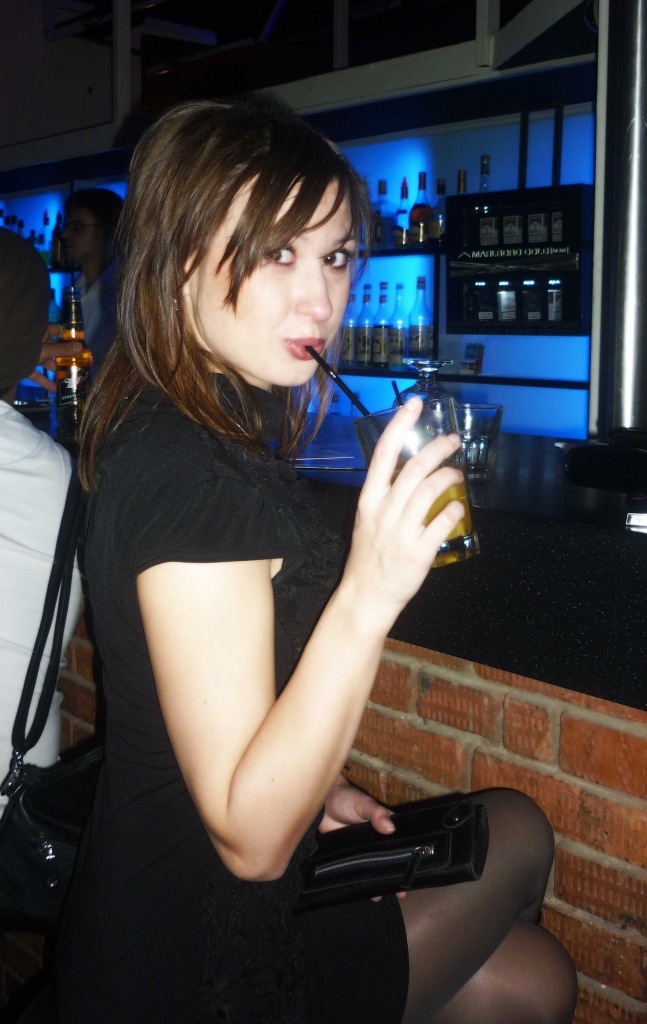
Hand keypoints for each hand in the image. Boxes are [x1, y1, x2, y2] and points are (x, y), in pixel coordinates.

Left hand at [29, 324, 81, 392]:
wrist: (4, 356)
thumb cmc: (26, 347)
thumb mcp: (46, 349)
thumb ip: (62, 349)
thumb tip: (80, 347)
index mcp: (42, 333)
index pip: (59, 331)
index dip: (69, 336)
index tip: (81, 343)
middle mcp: (39, 343)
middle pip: (56, 349)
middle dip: (67, 357)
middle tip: (80, 364)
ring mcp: (32, 355)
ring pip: (48, 362)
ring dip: (58, 370)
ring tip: (70, 379)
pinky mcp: (26, 366)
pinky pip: (38, 374)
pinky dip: (45, 381)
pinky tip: (55, 390)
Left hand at [319, 779, 405, 900]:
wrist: (322, 802)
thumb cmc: (347, 798)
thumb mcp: (363, 804)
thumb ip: (376, 813)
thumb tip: (390, 828)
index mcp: (385, 826)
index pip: (401, 844)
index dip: (409, 859)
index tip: (415, 874)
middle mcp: (378, 840)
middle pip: (389, 860)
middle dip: (395, 876)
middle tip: (401, 893)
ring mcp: (364, 849)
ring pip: (374, 868)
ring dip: (378, 881)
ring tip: (380, 896)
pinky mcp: (350, 855)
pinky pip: (358, 870)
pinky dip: (361, 880)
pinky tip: (363, 892)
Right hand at [342, 396, 464, 631]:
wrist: (365, 597)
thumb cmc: (369, 558)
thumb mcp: (368, 520)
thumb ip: (386, 497)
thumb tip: (412, 474)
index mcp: (369, 501)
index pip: (383, 454)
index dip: (400, 425)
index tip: (415, 403)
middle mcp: (384, 512)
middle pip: (415, 468)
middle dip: (438, 448)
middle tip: (453, 440)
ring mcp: (401, 532)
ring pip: (430, 490)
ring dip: (449, 476)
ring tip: (457, 473)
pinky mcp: (418, 552)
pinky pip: (443, 521)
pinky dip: (455, 509)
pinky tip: (459, 506)